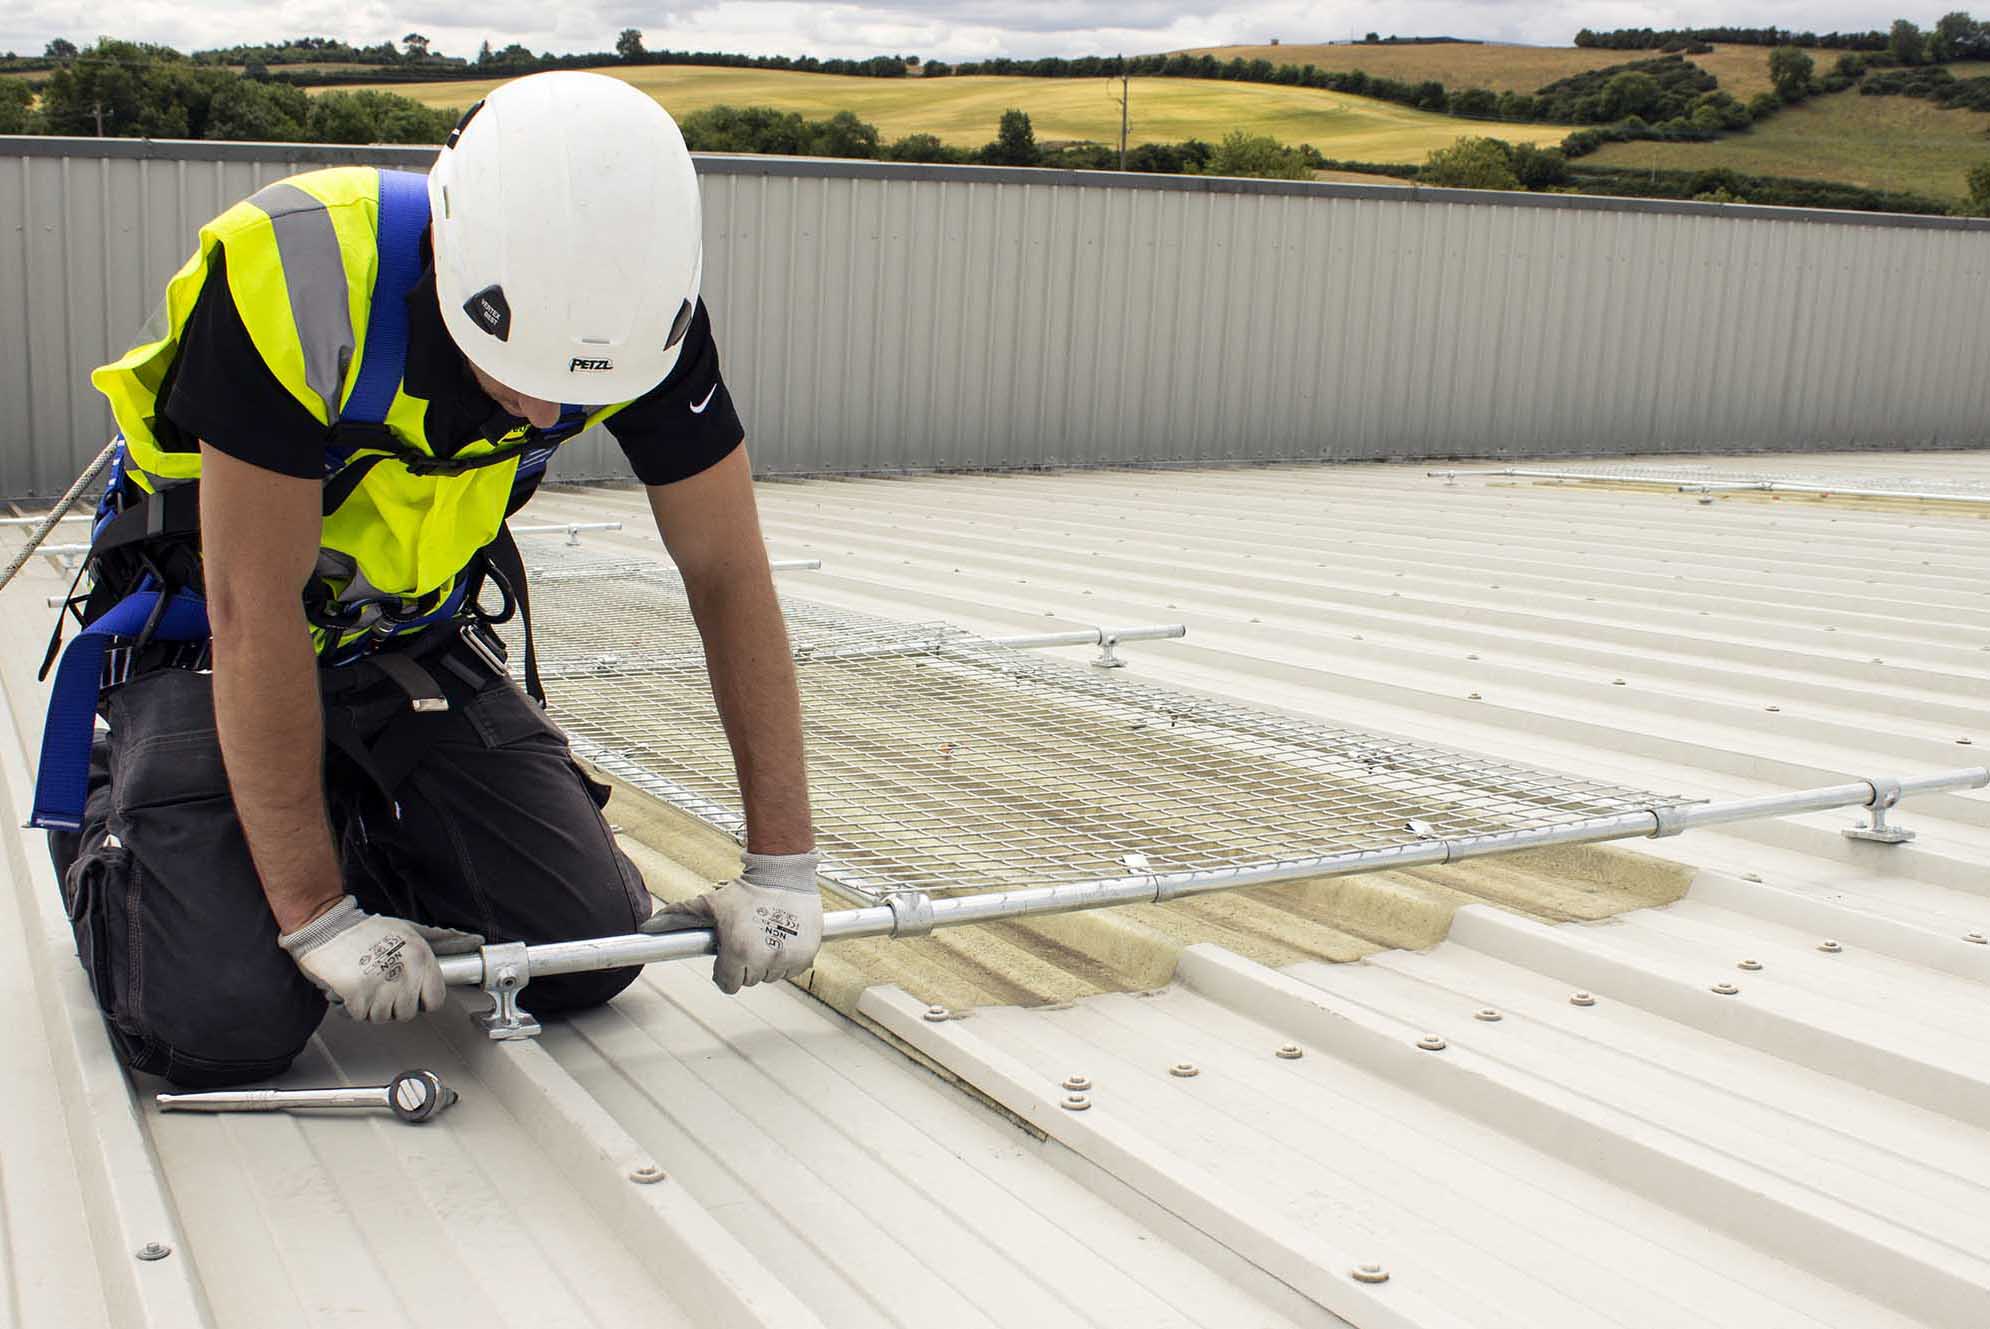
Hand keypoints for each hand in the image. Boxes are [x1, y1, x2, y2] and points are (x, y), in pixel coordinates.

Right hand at [278, 896, 483, 1021]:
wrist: (326, 926)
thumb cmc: (366, 930)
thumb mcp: (409, 929)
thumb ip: (440, 939)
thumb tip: (470, 940)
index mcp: (421, 958)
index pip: (435, 1000)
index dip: (422, 1000)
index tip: (411, 994)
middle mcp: (404, 973)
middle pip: (407, 1013)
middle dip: (393, 1005)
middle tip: (381, 986)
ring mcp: (381, 986)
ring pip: (383, 1018)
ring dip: (372, 1007)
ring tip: (366, 984)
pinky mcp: (357, 995)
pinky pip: (360, 1016)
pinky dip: (352, 1008)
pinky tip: (350, 988)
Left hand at [640, 851, 821, 993]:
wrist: (784, 874)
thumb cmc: (746, 890)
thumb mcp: (710, 904)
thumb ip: (679, 917)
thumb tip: (647, 926)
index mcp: (738, 952)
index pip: (728, 985)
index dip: (726, 971)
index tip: (729, 958)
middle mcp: (764, 959)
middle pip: (750, 980)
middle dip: (746, 965)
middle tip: (747, 941)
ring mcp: (787, 958)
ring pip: (772, 977)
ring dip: (767, 963)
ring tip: (765, 937)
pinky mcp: (806, 955)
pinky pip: (792, 970)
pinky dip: (787, 960)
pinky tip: (782, 938)